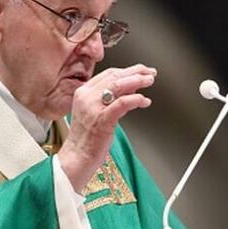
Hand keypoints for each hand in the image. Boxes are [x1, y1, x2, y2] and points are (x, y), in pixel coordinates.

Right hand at [57, 64, 155, 190]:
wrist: (77, 157)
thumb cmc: (87, 138)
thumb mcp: (96, 112)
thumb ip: (110, 99)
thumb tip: (131, 88)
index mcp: (83, 92)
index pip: (108, 74)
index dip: (128, 70)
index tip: (141, 71)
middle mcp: (87, 97)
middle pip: (115, 76)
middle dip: (136, 72)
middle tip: (150, 73)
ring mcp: (93, 108)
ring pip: (118, 86)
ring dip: (137, 81)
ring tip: (149, 81)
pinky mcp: (102, 120)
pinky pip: (122, 103)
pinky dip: (135, 99)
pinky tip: (144, 100)